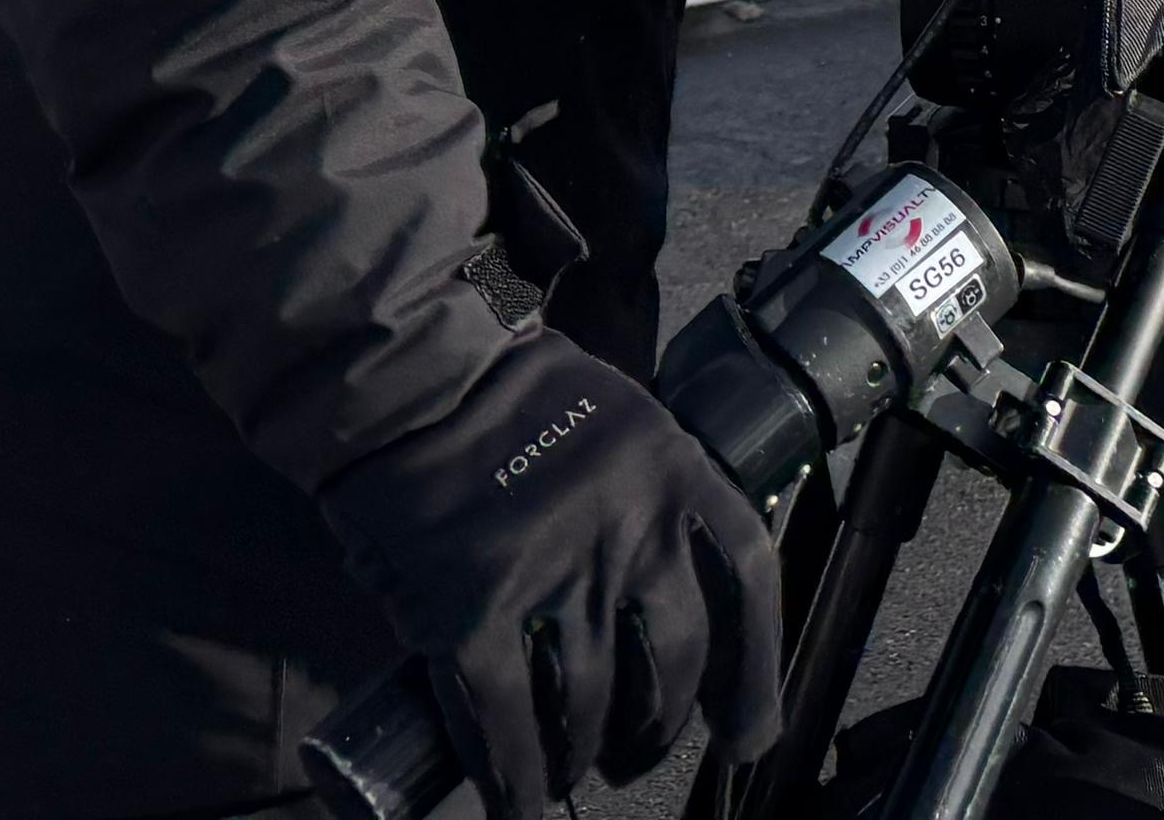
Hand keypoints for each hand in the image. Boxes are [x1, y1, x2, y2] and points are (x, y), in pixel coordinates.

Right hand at [320, 330, 783, 819]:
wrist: (409, 384)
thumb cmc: (510, 402)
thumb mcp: (621, 424)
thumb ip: (653, 500)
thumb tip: (667, 602)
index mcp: (675, 470)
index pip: (747, 581)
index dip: (754, 673)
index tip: (746, 733)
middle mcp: (630, 527)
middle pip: (674, 662)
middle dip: (657, 729)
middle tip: (633, 756)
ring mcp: (553, 575)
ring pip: (594, 706)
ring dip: (581, 756)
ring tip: (565, 769)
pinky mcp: (474, 616)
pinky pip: (507, 724)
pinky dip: (510, 777)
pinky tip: (512, 799)